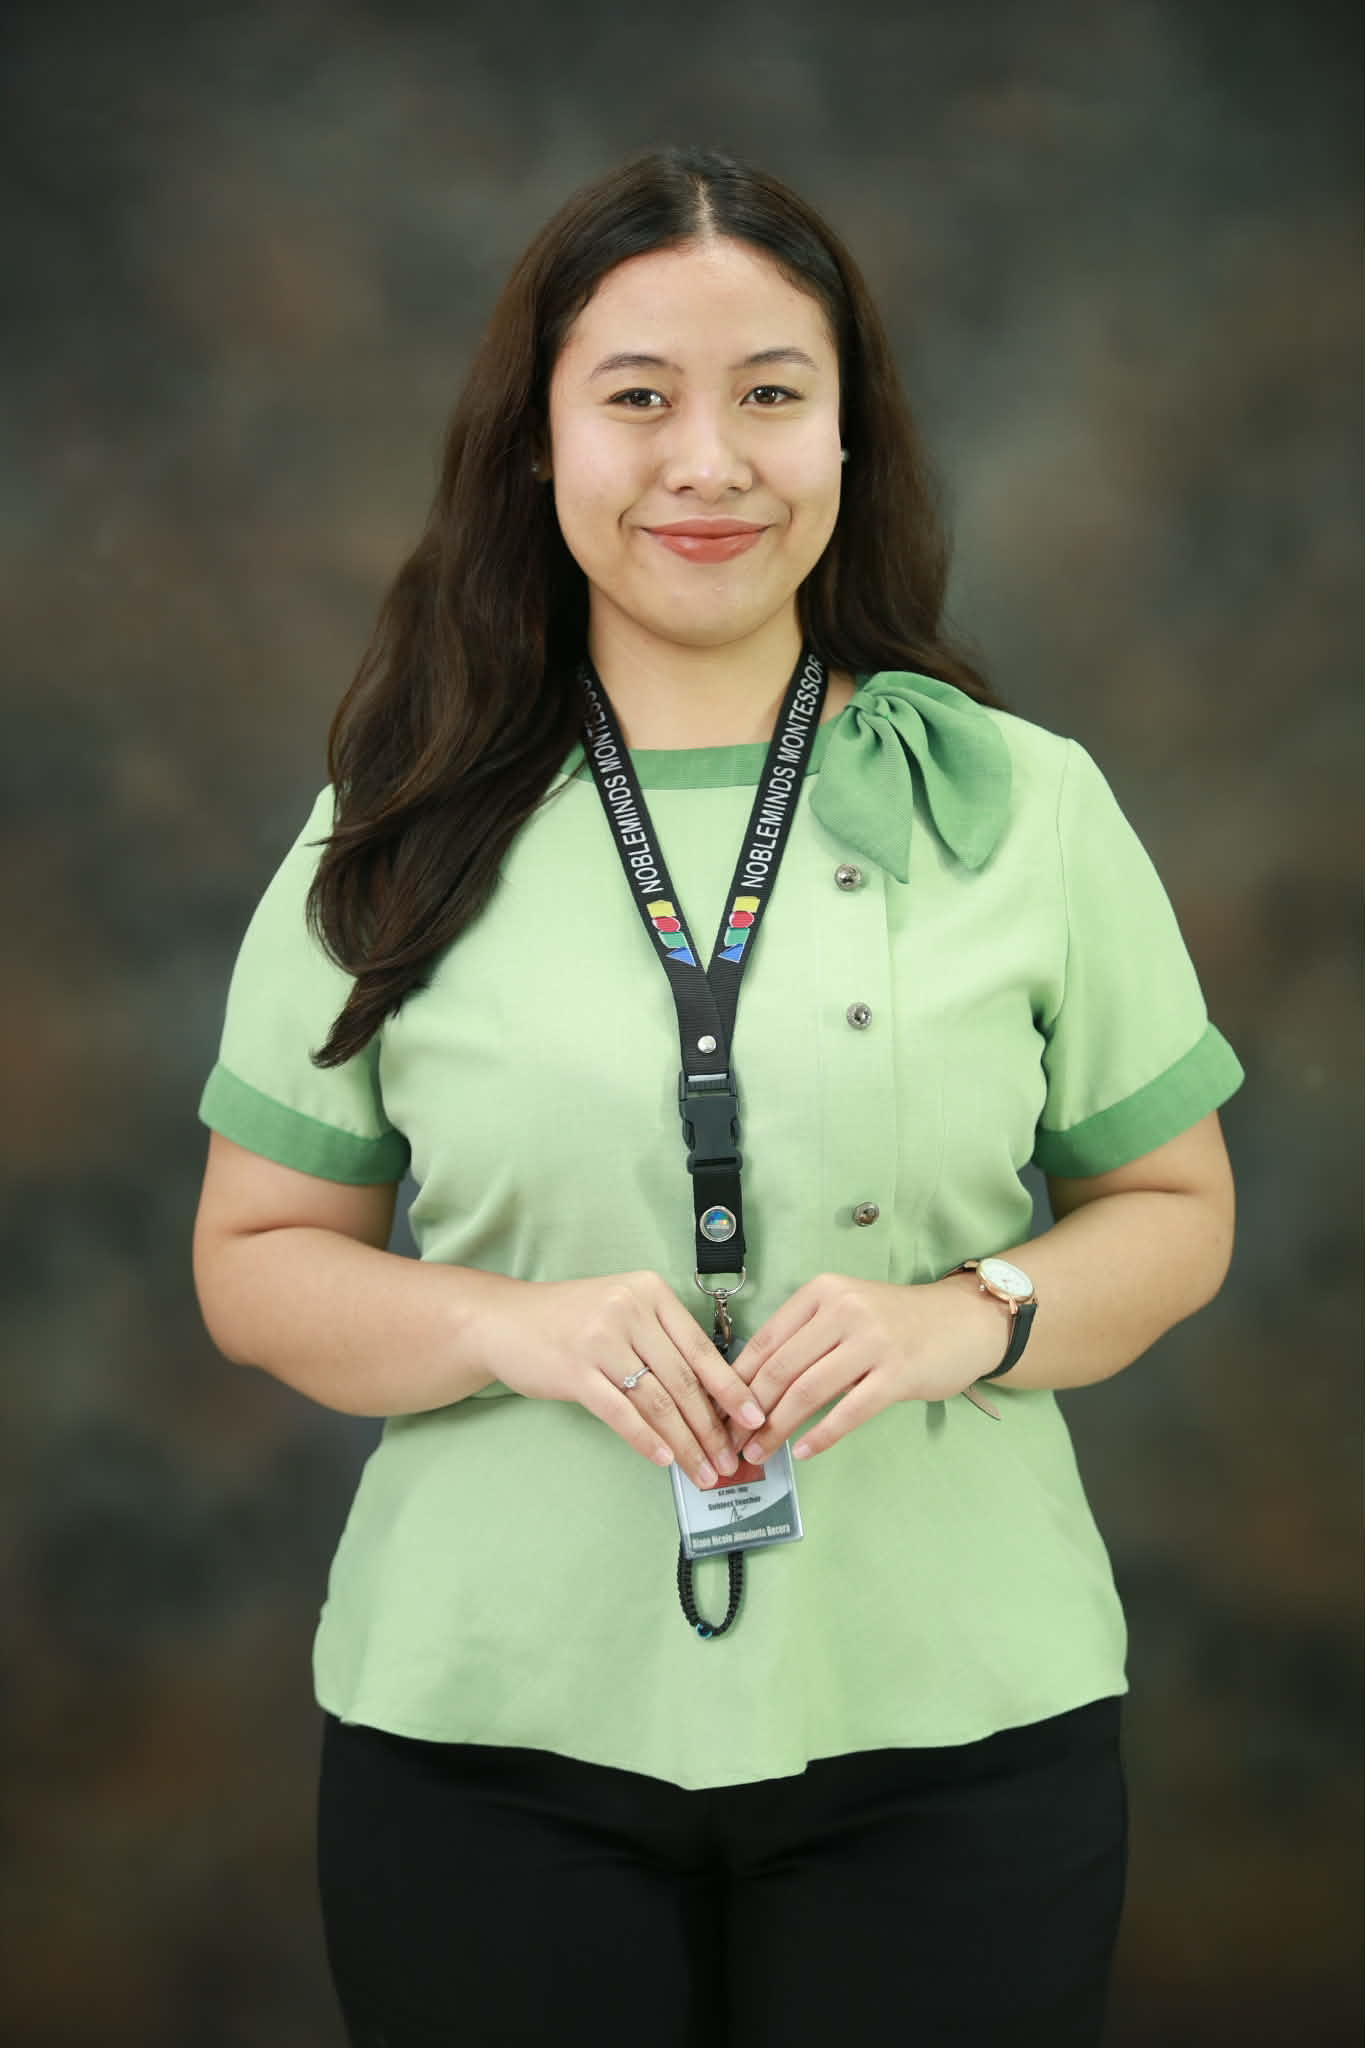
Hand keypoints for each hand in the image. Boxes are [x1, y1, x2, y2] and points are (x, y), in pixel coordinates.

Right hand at [463, 1269, 768, 1490]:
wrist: (504, 1320)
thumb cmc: (571, 1320)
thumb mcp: (623, 1310)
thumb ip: (662, 1340)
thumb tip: (713, 1395)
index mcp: (650, 1292)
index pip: (701, 1348)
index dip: (731, 1389)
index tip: (754, 1418)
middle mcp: (629, 1310)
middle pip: (684, 1381)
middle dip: (712, 1428)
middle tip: (730, 1460)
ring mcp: (601, 1339)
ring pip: (658, 1402)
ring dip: (686, 1443)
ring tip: (703, 1471)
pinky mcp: (575, 1370)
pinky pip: (621, 1413)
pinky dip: (647, 1440)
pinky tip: (665, 1460)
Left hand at [723, 1272, 1005, 1462]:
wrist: (962, 1321)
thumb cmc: (895, 1322)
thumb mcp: (845, 1311)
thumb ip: (804, 1338)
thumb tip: (750, 1385)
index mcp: (822, 1292)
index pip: (765, 1340)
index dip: (736, 1380)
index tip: (719, 1411)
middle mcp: (844, 1309)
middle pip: (780, 1369)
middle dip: (750, 1410)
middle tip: (734, 1440)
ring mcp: (872, 1341)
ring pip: (808, 1392)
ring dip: (777, 1428)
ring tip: (760, 1452)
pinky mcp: (897, 1374)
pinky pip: (848, 1412)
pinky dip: (820, 1436)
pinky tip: (803, 1451)